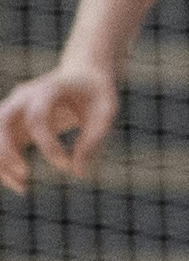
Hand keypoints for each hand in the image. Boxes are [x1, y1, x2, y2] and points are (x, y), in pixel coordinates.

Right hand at [0, 63, 117, 192]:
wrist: (83, 72)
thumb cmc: (96, 92)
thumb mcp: (105, 112)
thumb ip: (92, 139)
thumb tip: (77, 173)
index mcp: (47, 89)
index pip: (37, 117)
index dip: (48, 144)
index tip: (66, 165)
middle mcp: (23, 97)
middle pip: (1, 122)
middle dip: (6, 150)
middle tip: (25, 175)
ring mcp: (14, 108)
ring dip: (0, 161)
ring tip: (22, 188)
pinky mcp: (14, 122)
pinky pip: (0, 143)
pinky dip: (4, 163)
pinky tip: (19, 184)